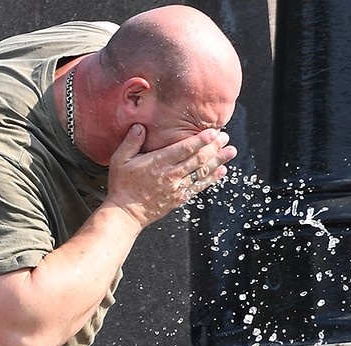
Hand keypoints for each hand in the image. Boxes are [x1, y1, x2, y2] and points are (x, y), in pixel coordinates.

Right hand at [103, 124, 236, 228]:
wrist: (125, 214)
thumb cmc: (122, 186)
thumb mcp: (120, 160)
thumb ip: (131, 142)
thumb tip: (140, 126)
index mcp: (157, 163)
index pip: (184, 149)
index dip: (200, 140)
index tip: (213, 132)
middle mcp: (170, 175)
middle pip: (198, 159)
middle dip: (214, 148)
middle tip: (225, 138)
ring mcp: (177, 188)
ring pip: (202, 173)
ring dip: (218, 161)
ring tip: (231, 152)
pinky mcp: (179, 198)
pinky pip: (199, 187)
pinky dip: (211, 178)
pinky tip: (221, 171)